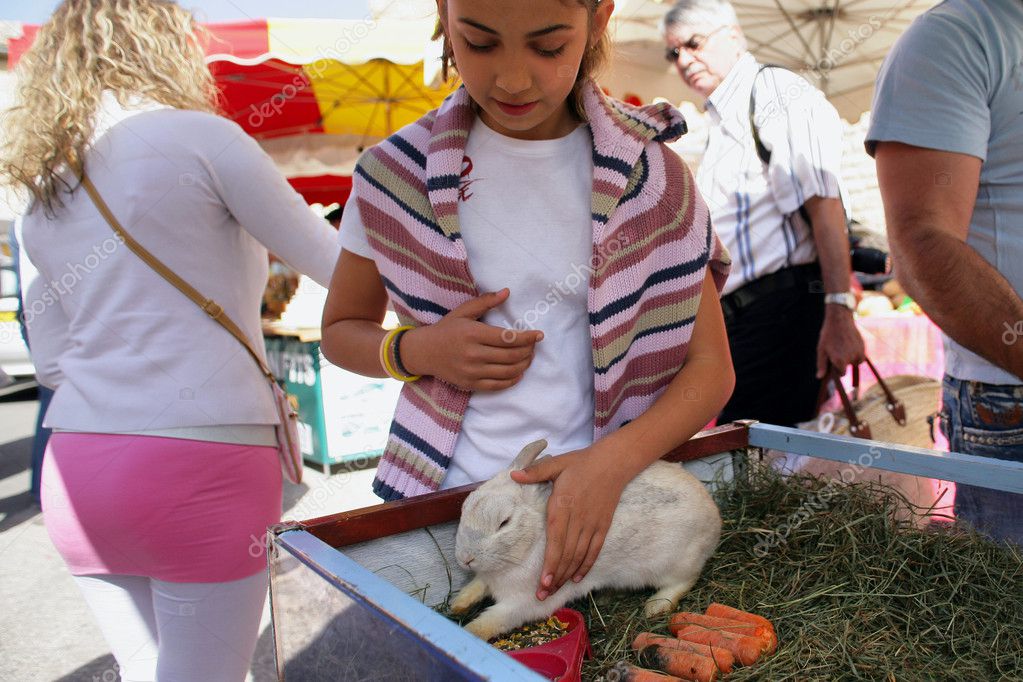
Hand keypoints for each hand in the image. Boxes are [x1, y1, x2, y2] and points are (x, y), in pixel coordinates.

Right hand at [401, 289, 542, 390]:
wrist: (423, 352)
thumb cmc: (446, 329)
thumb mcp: (463, 311)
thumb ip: (486, 301)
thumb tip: (507, 292)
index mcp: (473, 334)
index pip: (508, 338)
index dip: (527, 337)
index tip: (539, 335)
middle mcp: (473, 354)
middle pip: (511, 355)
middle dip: (528, 351)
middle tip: (534, 346)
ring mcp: (471, 371)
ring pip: (507, 372)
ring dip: (524, 365)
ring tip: (529, 357)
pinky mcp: (470, 384)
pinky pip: (497, 385)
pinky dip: (512, 380)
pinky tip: (518, 372)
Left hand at [510, 445, 625, 600]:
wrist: (613, 463)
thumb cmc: (580, 463)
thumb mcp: (556, 464)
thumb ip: (535, 472)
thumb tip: (513, 475)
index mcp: (563, 505)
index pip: (556, 541)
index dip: (550, 564)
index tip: (543, 582)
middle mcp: (578, 519)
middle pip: (566, 554)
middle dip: (555, 577)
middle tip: (543, 595)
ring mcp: (592, 524)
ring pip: (579, 556)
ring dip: (567, 575)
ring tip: (555, 591)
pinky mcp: (603, 526)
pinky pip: (594, 550)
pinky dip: (586, 566)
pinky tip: (576, 578)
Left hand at [816, 305, 865, 377]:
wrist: (840, 320)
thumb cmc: (828, 335)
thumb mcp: (821, 350)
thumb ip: (822, 365)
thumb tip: (819, 377)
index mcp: (840, 361)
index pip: (842, 374)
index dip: (837, 369)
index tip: (834, 362)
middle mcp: (851, 359)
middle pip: (848, 367)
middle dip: (843, 362)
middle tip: (837, 350)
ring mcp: (859, 353)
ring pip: (855, 362)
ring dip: (850, 358)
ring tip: (843, 346)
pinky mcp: (864, 347)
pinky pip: (861, 356)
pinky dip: (856, 354)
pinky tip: (849, 345)